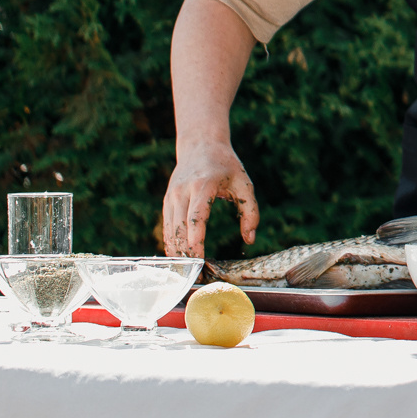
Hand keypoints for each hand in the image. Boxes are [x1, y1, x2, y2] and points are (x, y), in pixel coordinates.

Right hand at [161, 139, 258, 258]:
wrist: (201, 145)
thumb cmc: (227, 166)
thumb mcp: (244, 185)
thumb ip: (250, 212)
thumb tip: (250, 239)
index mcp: (204, 185)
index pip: (196, 216)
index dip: (196, 238)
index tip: (200, 258)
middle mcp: (183, 190)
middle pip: (180, 226)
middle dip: (185, 250)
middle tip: (196, 272)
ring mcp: (172, 195)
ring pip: (169, 228)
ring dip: (176, 249)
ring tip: (187, 269)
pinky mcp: (167, 200)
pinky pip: (166, 225)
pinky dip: (170, 241)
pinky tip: (178, 256)